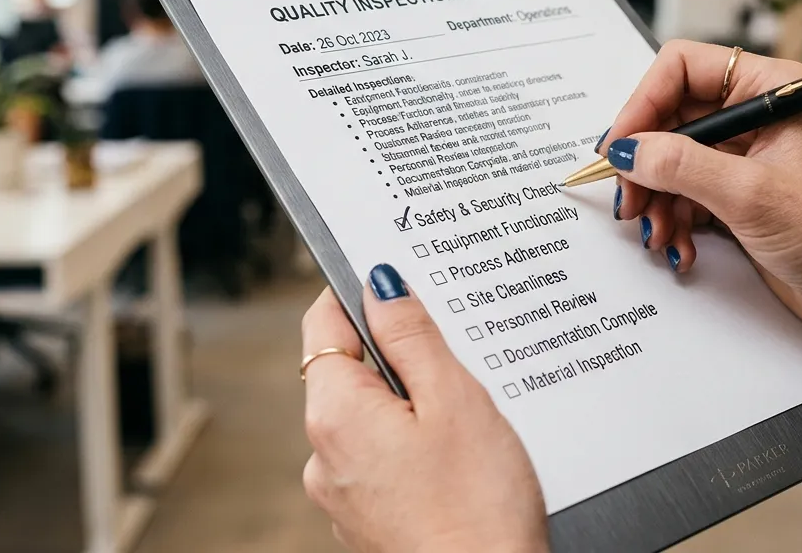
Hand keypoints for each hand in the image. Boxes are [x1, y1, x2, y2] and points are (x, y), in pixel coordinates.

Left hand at [301, 265, 546, 552]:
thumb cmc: (478, 506)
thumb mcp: (454, 398)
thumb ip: (411, 335)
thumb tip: (381, 286)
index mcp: (335, 413)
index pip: (324, 323)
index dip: (359, 294)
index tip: (397, 283)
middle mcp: (322, 455)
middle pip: (350, 372)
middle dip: (399, 359)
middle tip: (456, 365)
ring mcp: (341, 492)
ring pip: (370, 418)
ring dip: (410, 408)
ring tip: (465, 425)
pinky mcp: (366, 517)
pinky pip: (381, 459)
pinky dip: (412, 449)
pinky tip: (456, 462)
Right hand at [600, 41, 801, 428]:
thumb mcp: (748, 193)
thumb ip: (680, 165)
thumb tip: (626, 150)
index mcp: (770, 89)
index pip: (682, 70)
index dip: (643, 104)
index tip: (620, 147)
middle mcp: (756, 115)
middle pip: (670, 119)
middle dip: (646, 164)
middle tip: (630, 201)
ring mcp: (747, 157)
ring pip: (672, 162)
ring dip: (657, 200)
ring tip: (658, 235)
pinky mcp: (741, 196)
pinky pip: (686, 196)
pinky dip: (675, 221)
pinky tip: (680, 248)